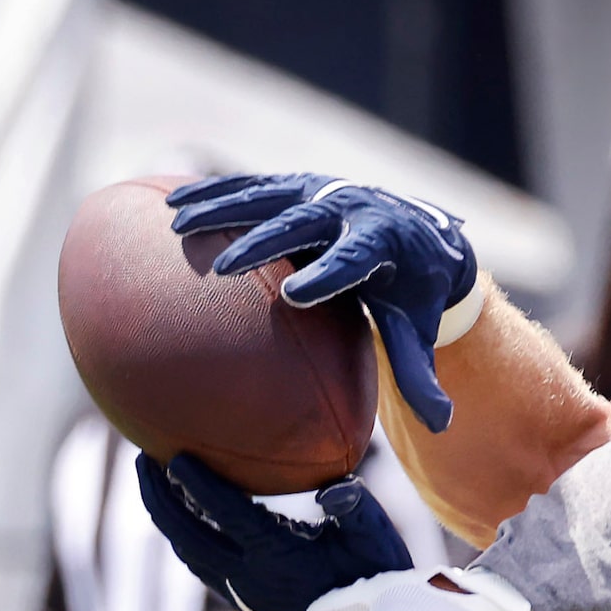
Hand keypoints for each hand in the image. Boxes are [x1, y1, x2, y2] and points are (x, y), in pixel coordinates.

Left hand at [136, 453, 411, 610]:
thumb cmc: (377, 581)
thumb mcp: (375, 540)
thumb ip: (355, 508)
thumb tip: (337, 484)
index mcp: (278, 556)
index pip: (227, 514)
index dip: (197, 483)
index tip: (173, 453)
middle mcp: (250, 577)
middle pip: (187, 533)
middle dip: (159, 495)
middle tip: (142, 459)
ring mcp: (242, 593)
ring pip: (188, 552)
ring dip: (166, 517)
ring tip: (155, 483)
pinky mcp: (243, 604)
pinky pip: (201, 567)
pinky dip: (185, 538)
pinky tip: (184, 519)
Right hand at [166, 173, 481, 431]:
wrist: (418, 234)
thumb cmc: (411, 294)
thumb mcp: (417, 330)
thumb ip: (422, 374)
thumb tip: (442, 424)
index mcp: (382, 244)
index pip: (355, 260)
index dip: (328, 274)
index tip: (297, 296)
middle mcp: (349, 209)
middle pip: (303, 223)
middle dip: (265, 241)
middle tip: (223, 266)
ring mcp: (318, 192)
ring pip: (266, 195)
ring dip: (221, 207)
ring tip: (178, 225)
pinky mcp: (293, 186)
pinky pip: (248, 187)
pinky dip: (211, 193)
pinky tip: (169, 204)